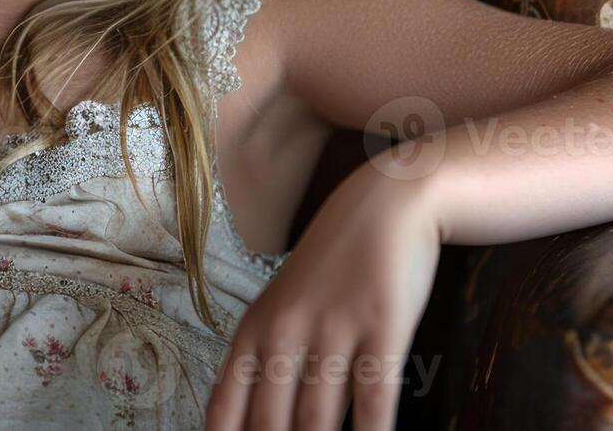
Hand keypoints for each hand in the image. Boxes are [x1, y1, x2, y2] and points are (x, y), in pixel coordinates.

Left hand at [204, 166, 443, 430]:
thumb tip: (257, 425)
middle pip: (272, 426)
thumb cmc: (333, 265)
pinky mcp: (382, 328)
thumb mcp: (285, 306)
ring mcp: (333, 330)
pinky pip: (373, 400)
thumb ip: (269, 363)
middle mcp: (285, 333)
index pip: (226, 411)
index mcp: (254, 331)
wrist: (387, 204)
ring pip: (319, 422)